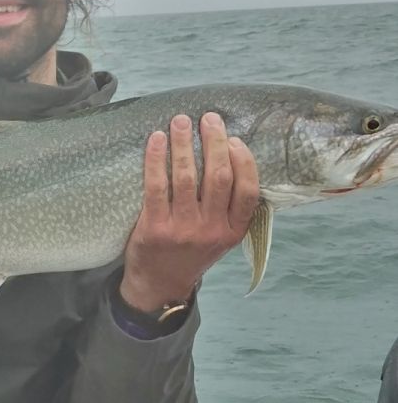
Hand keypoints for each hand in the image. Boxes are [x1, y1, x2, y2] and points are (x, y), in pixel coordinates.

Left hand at [120, 112, 259, 312]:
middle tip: (208, 118)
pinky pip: (157, 186)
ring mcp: (182, 230)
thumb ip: (229, 208)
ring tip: (181, 121)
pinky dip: (156, 159)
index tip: (235, 139)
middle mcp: (211, 230)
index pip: (248, 192)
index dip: (244, 162)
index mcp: (233, 231)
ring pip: (187, 178)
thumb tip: (233, 156)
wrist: (160, 283)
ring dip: (184, 144)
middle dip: (214, 142)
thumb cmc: (192, 251)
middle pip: (218, 178)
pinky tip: (157, 140)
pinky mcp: (155, 228)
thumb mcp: (221, 237)